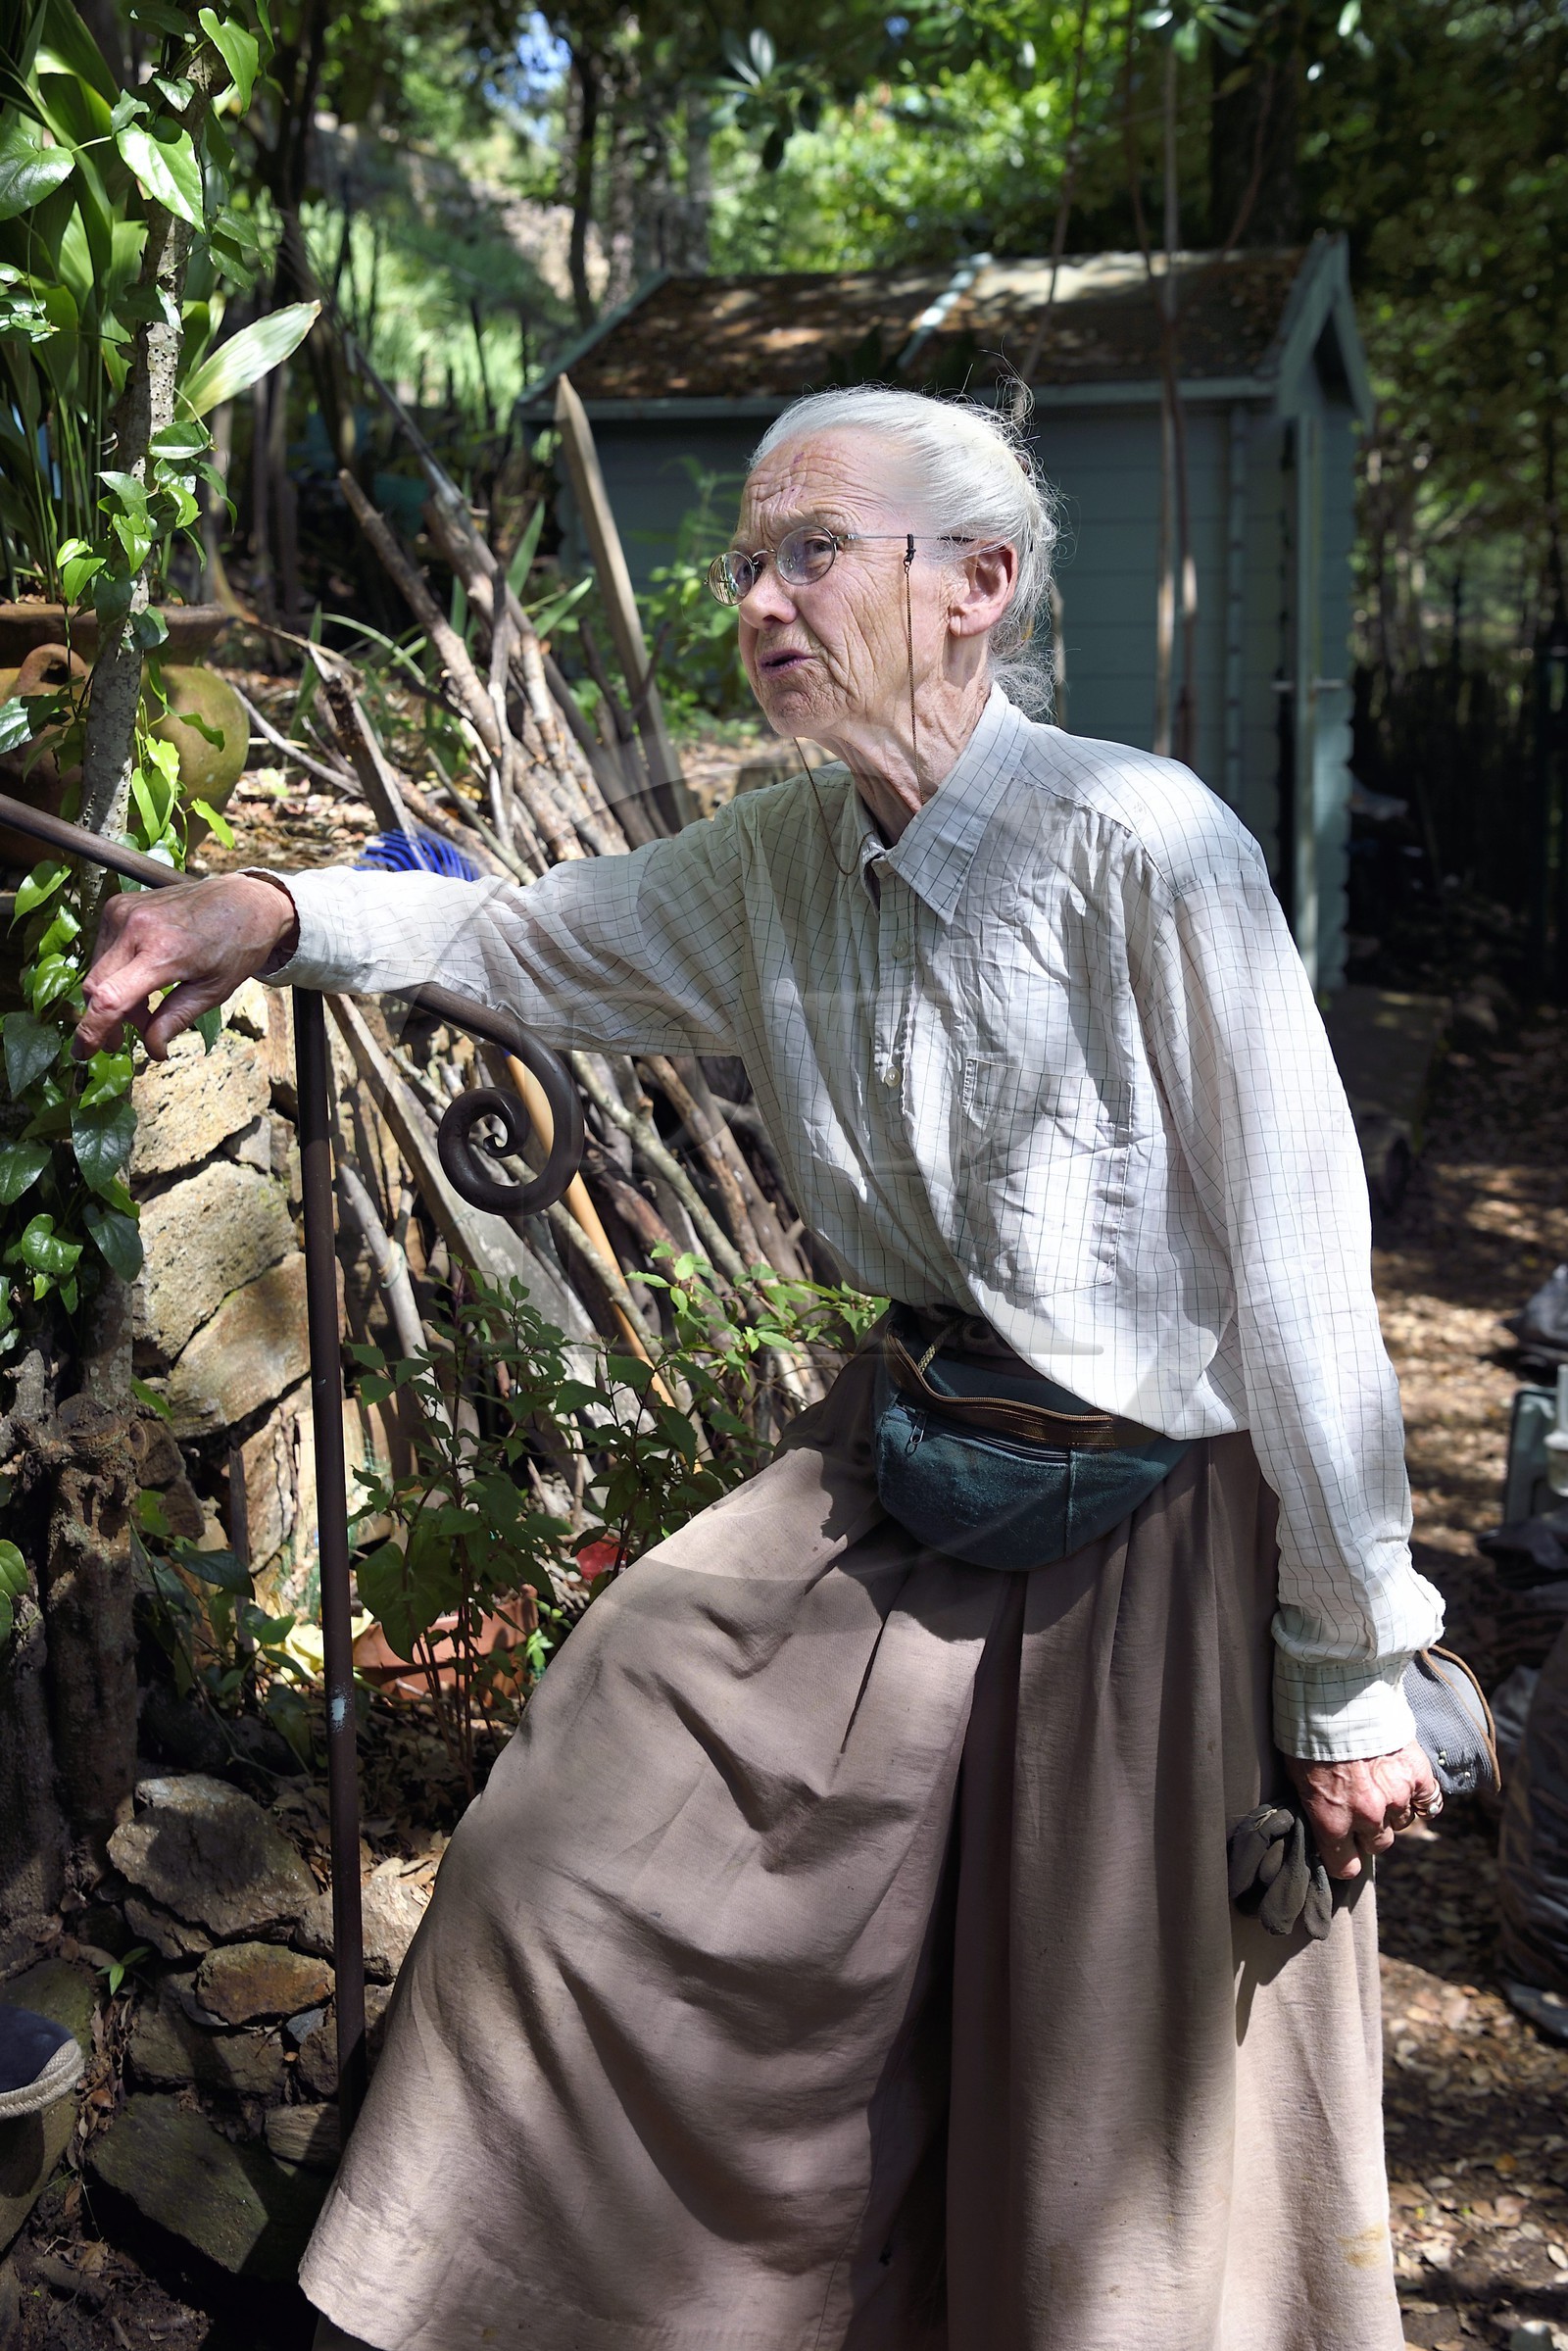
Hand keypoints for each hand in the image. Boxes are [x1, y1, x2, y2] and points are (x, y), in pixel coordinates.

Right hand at [74, 875, 297, 1062]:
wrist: (243, 900)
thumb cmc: (236, 946)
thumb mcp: (213, 991)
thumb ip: (176, 1019)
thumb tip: (152, 1050)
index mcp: (163, 951)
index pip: (109, 998)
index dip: (92, 1030)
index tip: (85, 1052)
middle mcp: (135, 927)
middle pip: (96, 986)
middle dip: (107, 1018)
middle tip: (128, 1037)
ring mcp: (123, 911)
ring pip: (98, 970)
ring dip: (114, 995)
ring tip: (148, 1004)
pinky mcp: (119, 904)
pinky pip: (104, 949)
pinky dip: (116, 971)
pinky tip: (142, 977)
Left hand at [1284, 1741, 1439, 1881]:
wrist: (1335, 1697)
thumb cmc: (1307, 1735)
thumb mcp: (1297, 1777)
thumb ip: (1318, 1807)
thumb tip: (1325, 1823)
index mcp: (1332, 1821)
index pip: (1346, 1866)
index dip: (1344, 1859)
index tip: (1343, 1852)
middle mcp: (1367, 1816)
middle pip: (1378, 1844)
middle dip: (1369, 1831)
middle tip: (1361, 1809)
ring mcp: (1396, 1796)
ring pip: (1402, 1822)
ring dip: (1392, 1810)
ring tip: (1380, 1786)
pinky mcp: (1416, 1774)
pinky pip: (1428, 1801)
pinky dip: (1420, 1797)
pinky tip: (1408, 1785)